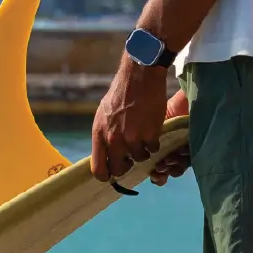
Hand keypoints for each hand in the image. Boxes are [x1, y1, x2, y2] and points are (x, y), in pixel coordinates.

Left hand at [91, 54, 189, 185]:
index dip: (106, 175)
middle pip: (119, 169)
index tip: (112, 175)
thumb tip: (105, 152)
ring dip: (143, 151)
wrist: (139, 76)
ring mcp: (132, 138)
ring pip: (139, 159)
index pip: (98, 168)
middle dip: (127, 166)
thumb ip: (104, 134)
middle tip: (131, 157)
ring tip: (143, 136)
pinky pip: (153, 149)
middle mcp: (113, 139)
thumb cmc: (120, 93)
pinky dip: (154, 143)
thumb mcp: (103, 114)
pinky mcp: (150, 134)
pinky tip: (152, 130)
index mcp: (99, 134)